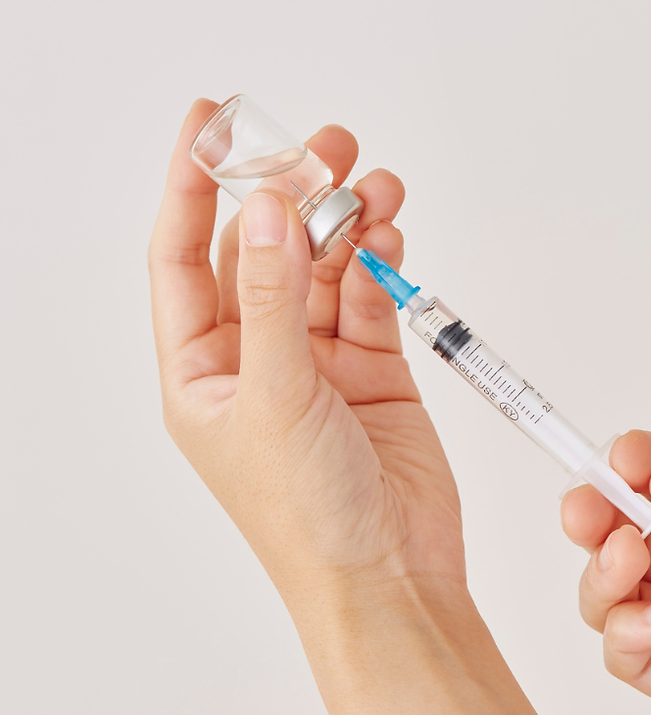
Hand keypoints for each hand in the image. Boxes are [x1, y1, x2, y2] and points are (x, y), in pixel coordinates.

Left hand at [149, 100, 463, 589]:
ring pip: (325, 267)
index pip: (183, 260)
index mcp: (204, 372)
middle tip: (322, 147)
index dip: (191, 189)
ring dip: (346, 223)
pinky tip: (390, 236)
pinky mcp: (375, 367)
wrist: (390, 576)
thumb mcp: (275, 398)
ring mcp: (318, 362)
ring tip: (374, 188)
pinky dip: (381, 262)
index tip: (209, 125)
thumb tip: (264, 210)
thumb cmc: (310, 517)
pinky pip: (371, 295)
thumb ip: (271, 298)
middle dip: (288, 195)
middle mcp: (257, 360)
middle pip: (262, 251)